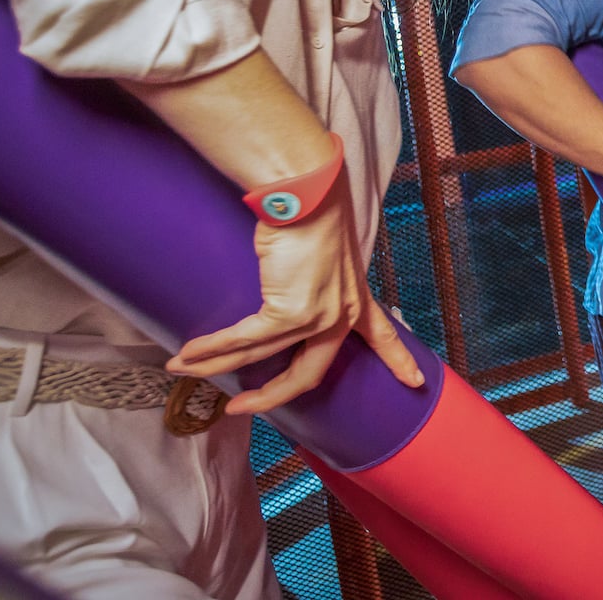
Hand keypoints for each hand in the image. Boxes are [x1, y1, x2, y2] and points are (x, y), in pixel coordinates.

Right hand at [167, 184, 421, 415]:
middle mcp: (340, 315)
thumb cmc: (312, 213)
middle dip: (272, 396)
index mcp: (356, 299)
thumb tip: (285, 293)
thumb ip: (317, 281)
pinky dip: (213, 349)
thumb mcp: (327, 254)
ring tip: (186, 369)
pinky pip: (244, 340)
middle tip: (243, 407)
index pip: (384, 336)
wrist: (306, 195)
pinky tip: (189, 355)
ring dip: (218, 365)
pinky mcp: (288, 312)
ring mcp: (315, 318)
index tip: (416, 381)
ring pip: (261, 356)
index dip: (398, 360)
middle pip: (308, 374)